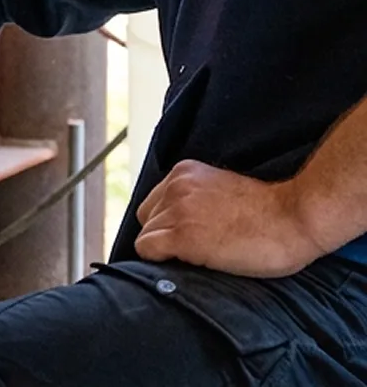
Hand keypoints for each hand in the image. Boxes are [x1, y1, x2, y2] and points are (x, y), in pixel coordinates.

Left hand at [134, 159, 326, 277]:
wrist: (292, 218)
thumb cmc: (269, 212)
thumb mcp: (222, 192)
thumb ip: (197, 198)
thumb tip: (185, 223)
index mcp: (185, 172)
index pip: (155, 202)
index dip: (168, 224)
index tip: (188, 238)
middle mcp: (175, 186)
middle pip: (147, 219)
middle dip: (164, 236)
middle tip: (194, 252)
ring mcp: (177, 210)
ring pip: (146, 236)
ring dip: (167, 252)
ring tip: (199, 260)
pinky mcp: (182, 236)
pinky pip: (147, 250)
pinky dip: (160, 262)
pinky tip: (188, 266)